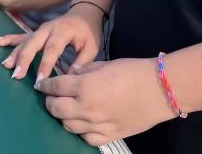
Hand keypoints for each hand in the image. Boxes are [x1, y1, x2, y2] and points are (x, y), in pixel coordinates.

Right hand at [0, 4, 104, 81]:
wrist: (85, 13)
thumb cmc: (89, 32)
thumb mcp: (91, 47)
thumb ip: (81, 63)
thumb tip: (68, 79)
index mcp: (63, 31)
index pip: (52, 49)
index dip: (45, 65)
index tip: (40, 81)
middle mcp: (49, 28)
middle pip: (34, 43)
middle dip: (24, 59)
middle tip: (16, 75)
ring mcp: (40, 29)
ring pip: (25, 41)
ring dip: (14, 53)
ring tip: (5, 66)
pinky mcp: (35, 32)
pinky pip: (20, 36)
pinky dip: (8, 39)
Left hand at [36, 58, 173, 145]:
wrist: (159, 89)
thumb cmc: (133, 71)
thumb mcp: (105, 64)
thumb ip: (84, 71)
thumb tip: (70, 74)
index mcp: (84, 86)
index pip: (55, 86)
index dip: (46, 85)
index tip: (42, 84)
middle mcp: (86, 107)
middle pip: (55, 109)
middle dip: (50, 101)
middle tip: (52, 96)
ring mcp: (96, 124)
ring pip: (67, 125)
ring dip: (63, 116)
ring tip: (67, 108)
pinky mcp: (108, 135)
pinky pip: (86, 138)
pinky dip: (81, 131)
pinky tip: (84, 123)